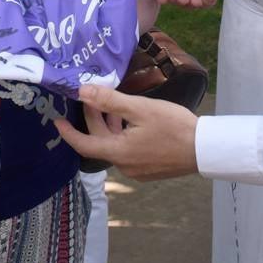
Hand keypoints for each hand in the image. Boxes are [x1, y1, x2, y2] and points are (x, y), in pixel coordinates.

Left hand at [54, 85, 198, 179]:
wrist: (205, 149)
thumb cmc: (174, 126)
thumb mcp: (140, 108)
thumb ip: (110, 101)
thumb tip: (82, 91)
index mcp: (119, 152)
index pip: (84, 145)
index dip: (68, 133)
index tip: (56, 122)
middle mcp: (124, 165)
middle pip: (100, 142)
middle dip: (93, 120)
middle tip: (90, 98)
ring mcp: (137, 170)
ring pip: (115, 146)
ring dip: (109, 127)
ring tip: (110, 106)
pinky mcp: (149, 170)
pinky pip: (127, 152)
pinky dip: (122, 136)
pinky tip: (131, 122)